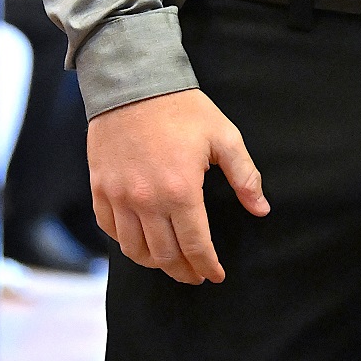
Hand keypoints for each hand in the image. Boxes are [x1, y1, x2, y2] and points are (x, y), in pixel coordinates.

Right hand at [88, 88, 268, 285]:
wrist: (134, 84)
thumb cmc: (183, 109)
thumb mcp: (224, 136)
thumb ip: (244, 176)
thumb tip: (261, 209)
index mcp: (181, 191)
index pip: (196, 245)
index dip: (207, 265)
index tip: (216, 275)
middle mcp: (146, 202)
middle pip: (165, 255)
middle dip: (183, 271)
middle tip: (195, 275)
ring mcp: (118, 198)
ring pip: (135, 250)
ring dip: (155, 263)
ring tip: (171, 262)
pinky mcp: (100, 190)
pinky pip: (110, 231)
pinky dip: (127, 243)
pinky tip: (141, 242)